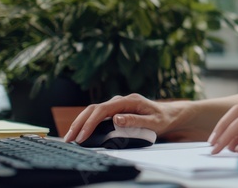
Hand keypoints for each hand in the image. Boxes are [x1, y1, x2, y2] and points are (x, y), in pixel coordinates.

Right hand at [65, 93, 193, 143]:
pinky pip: (98, 115)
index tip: (82, 136)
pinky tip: (80, 132)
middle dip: (79, 123)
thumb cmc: (162, 119)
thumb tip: (116, 119)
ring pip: (93, 111)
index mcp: (128, 101)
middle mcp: (120, 100)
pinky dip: (87, 122)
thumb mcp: (153, 122)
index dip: (90, 123)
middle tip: (69, 138)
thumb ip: (135, 121)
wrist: (168, 114)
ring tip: (70, 137)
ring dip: (81, 123)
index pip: (103, 110)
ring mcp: (117, 105)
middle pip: (94, 109)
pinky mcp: (116, 110)